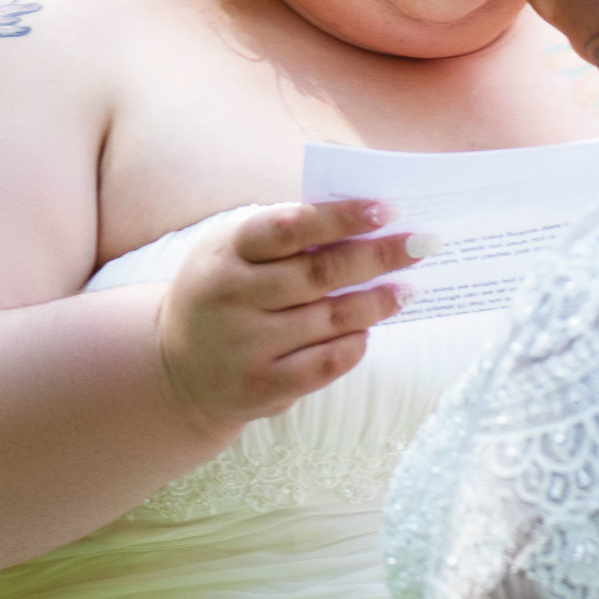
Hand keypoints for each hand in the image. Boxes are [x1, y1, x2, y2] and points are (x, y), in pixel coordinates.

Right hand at [159, 200, 435, 429]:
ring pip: (329, 320)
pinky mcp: (259, 388)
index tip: (388, 210)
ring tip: (406, 288)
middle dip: (378, 257)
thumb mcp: (233, 251)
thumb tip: (365, 221)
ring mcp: (244, 346)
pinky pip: (323, 365)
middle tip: (423, 245)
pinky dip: (353, 345)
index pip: (289, 227)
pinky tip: (369, 330)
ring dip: (376, 302)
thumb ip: (286, 233)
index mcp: (226, 251)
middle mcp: (230, 296)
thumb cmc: (224, 290)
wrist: (176, 366)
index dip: (340, 218)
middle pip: (319, 274)